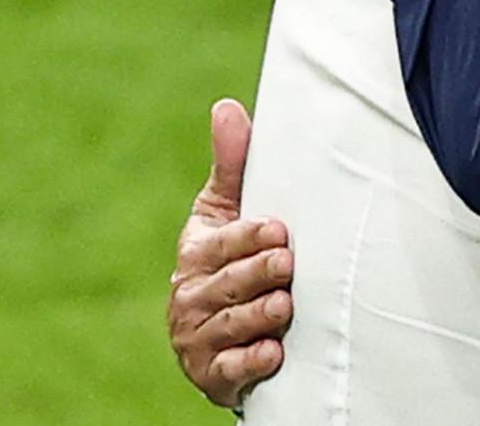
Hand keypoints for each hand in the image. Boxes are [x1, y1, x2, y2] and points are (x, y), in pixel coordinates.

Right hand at [168, 99, 293, 406]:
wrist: (221, 328)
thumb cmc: (230, 254)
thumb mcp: (226, 209)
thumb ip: (233, 164)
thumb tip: (226, 106)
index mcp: (197, 252)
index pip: (222, 243)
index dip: (248, 237)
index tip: (278, 228)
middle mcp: (192, 295)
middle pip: (227, 284)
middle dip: (257, 274)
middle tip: (286, 264)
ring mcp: (199, 336)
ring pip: (230, 325)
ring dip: (259, 316)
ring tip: (285, 305)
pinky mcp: (212, 373)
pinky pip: (229, 369)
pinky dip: (250, 362)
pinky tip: (272, 352)